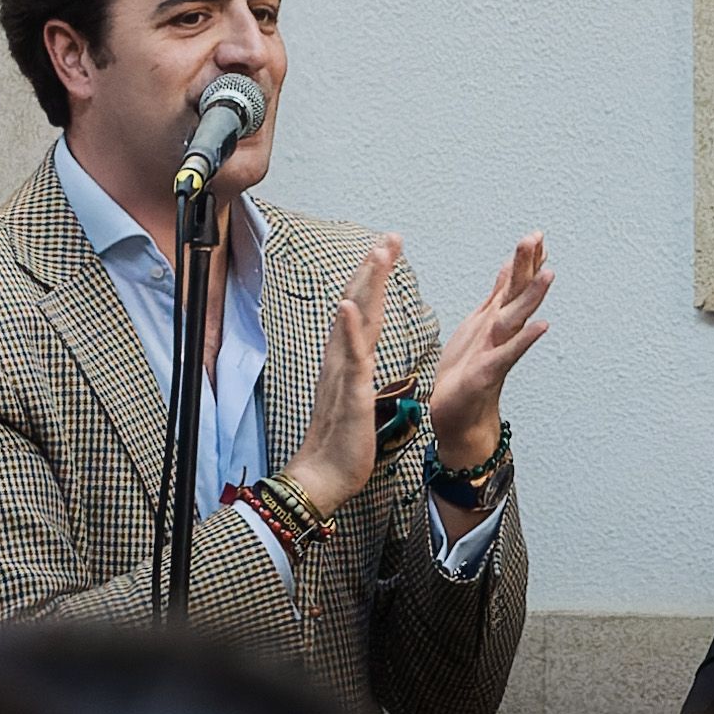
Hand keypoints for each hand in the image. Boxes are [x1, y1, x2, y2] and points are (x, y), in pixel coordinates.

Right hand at [283, 236, 399, 517]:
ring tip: (376, 253)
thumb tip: (362, 356)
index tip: (387, 250)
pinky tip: (348, 305)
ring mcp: (343, 374)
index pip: (362, 310)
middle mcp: (341, 359)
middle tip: (389, 236)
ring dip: (365, 285)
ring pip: (354, 320)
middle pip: (357, 303)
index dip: (374, 279)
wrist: (324, 477)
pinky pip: (349, 357)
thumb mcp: (356, 398)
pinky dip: (348, 329)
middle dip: (374, 268)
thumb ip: (357, 372)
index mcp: (347, 360)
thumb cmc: (343, 443)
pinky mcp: (349, 393)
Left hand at [430, 232, 551, 469]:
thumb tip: (510, 267)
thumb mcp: (478, 324)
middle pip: (516, 292)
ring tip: (549, 273)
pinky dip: (526, 339)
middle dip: (526, 265)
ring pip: (517, 317)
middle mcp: (500, 331)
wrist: (458, 415)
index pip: (511, 283)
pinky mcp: (488, 372)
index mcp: (494, 318)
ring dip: (533, 295)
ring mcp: (497, 350)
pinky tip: (543, 325)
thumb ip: (498, 296)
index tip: (536, 235)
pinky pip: (510, 352)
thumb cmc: (466, 370)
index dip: (523, 260)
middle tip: (536, 236)